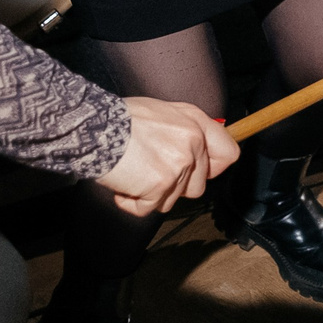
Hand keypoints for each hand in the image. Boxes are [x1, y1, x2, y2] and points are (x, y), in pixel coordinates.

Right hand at [97, 96, 241, 215]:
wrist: (95, 127)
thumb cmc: (121, 119)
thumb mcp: (163, 112)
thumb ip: (185, 130)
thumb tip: (200, 148)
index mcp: (195, 123)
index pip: (228, 154)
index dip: (214, 168)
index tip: (200, 173)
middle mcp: (193, 143)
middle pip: (198, 186)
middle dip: (173, 186)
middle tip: (148, 171)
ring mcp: (179, 165)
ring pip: (172, 201)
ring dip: (151, 195)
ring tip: (133, 173)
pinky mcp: (160, 185)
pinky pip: (149, 209)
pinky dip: (132, 203)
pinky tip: (122, 184)